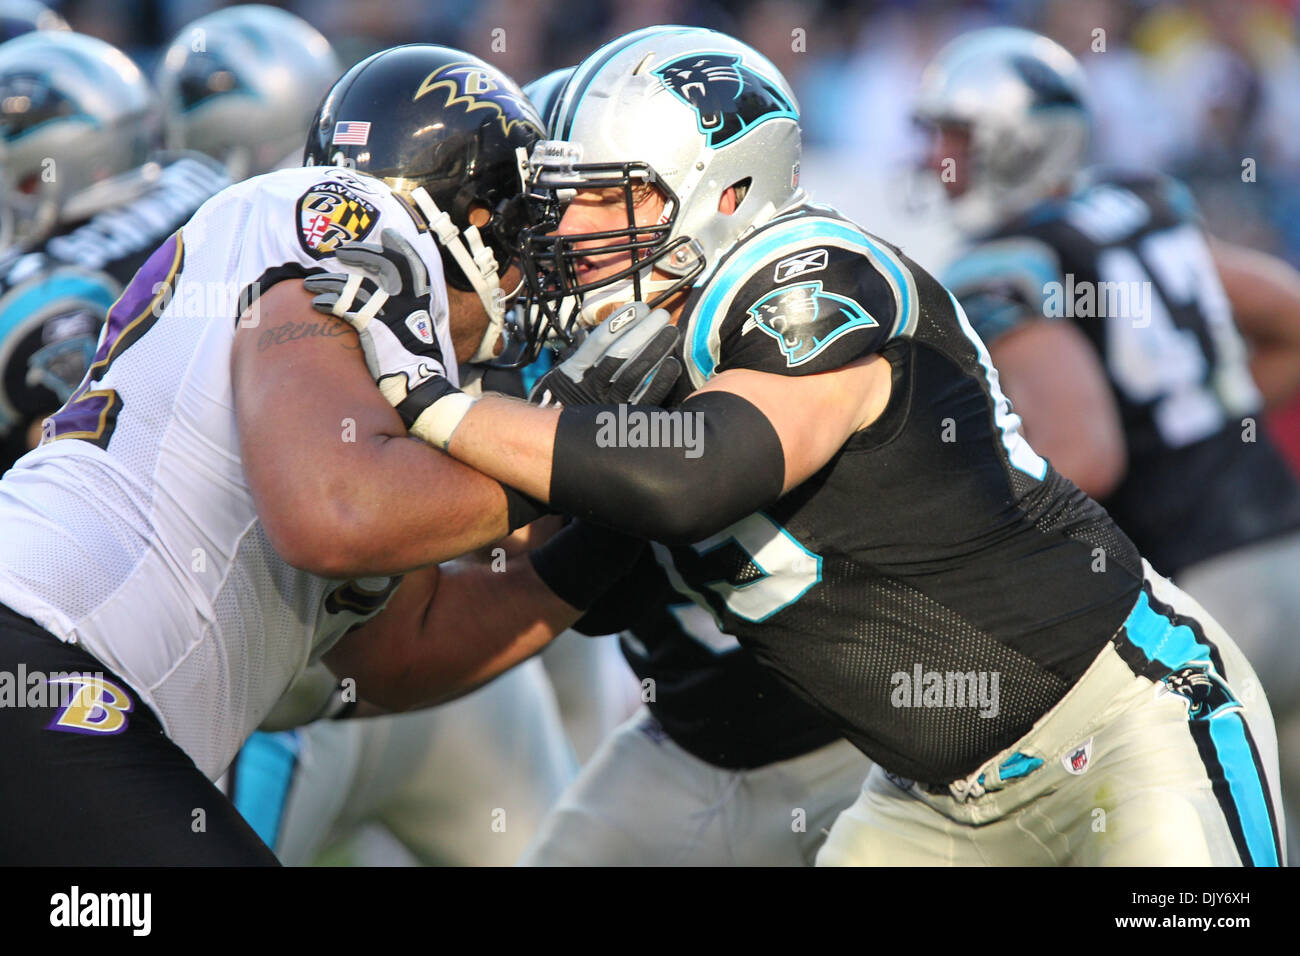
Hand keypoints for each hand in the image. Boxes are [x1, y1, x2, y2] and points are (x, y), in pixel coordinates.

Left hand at [305, 227, 446, 406]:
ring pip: (352, 283)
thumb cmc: (417, 363)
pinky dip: (326, 301)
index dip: (400, 246)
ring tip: (312, 283)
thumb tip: (391, 299)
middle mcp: (406, 300)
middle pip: (379, 263)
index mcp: (420, 299)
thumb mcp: (420, 330)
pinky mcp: (370, 324)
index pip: (411, 263)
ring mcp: (388, 310)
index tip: (388, 234)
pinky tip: (316, 303)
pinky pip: (342, 304)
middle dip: (359, 253)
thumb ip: (409, 310)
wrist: (419, 386)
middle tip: (341, 250)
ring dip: (328, 281)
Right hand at [529, 302, 681, 407]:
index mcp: (573, 373)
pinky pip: (646, 399)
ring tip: (670, 331)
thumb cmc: (562, 406)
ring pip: (635, 373)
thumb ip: (576, 356)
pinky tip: (672, 364)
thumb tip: (584, 334)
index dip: (620, 322)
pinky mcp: (625, 419)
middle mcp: (590, 387)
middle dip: (643, 331)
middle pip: (620, 353)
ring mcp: (608, 404)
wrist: (557, 446)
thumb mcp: (559, 379)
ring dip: (655, 349)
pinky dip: (660, 381)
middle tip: (661, 315)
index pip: (599, 341)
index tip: (639, 308)